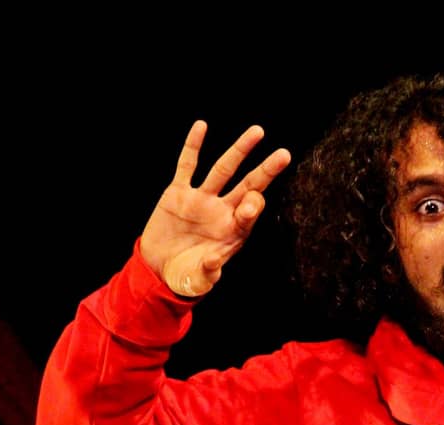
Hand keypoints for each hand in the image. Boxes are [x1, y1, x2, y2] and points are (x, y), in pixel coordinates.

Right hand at [140, 121, 291, 296]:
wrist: (159, 267)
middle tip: (284, 155)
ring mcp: (201, 199)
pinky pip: (186, 165)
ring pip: (223, 169)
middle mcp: (222, 211)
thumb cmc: (187, 275)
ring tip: (258, 132)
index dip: (252, 206)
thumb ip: (208, 270)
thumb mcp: (198, 278)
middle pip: (248, 185)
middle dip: (265, 171)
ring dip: (239, 150)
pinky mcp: (178, 192)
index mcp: (233, 231)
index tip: (250, 203)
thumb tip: (216, 261)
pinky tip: (202, 126)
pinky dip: (193, 146)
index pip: (249, 213)